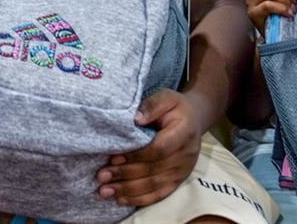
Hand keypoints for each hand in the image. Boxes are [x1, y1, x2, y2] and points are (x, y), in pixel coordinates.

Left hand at [97, 88, 204, 205]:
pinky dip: (140, 199)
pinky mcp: (178, 180)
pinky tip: (121, 199)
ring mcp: (183, 170)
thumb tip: (135, 119)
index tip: (113, 158)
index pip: (159, 149)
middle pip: (153, 170)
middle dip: (125, 175)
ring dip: (128, 190)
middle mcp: (186, 155)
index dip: (135, 156)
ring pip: (154, 185)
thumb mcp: (166, 97)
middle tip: (101, 176)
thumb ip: (151, 105)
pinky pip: (160, 194)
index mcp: (184, 132)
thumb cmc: (175, 107)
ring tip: (105, 190)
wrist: (194, 119)